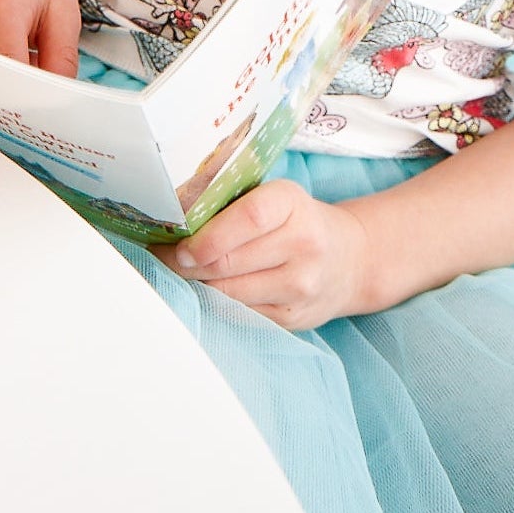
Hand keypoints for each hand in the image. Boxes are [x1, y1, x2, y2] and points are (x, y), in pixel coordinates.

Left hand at [152, 180, 373, 329]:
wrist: (350, 259)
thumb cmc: (297, 220)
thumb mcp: (275, 196)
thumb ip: (233, 202)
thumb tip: (175, 219)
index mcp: (292, 203)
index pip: (248, 218)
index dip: (208, 235)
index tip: (179, 243)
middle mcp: (304, 244)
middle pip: (231, 260)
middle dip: (188, 262)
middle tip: (163, 256)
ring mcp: (302, 285)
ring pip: (231, 291)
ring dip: (197, 283)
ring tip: (179, 270)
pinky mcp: (295, 316)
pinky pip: (242, 312)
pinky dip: (217, 301)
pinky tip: (207, 288)